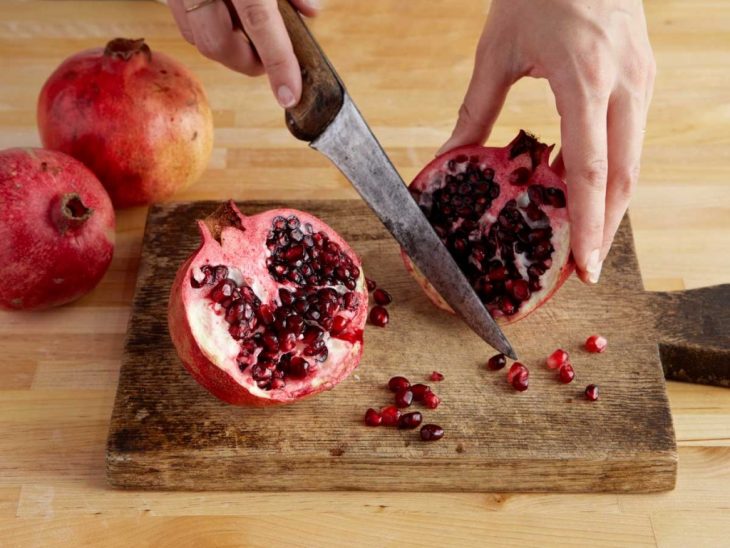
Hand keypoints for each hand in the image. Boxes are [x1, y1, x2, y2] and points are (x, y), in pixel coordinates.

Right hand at [168, 0, 319, 106]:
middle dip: (249, 62)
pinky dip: (209, 30)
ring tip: (249, 34)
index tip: (289, 95)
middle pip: (220, 43)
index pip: (259, 22)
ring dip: (229, 47)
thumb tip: (310, 13)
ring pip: (199, 38)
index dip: (277, 62)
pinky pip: (185, 23)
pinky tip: (227, 17)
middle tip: (268, 59)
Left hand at [440, 0, 655, 283]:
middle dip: (605, 229)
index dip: (588, 225)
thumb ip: (475, 112)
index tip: (584, 266)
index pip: (591, 171)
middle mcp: (625, 85)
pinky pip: (631, 138)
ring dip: (611, 206)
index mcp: (585, 81)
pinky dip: (612, 173)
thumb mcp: (498, 53)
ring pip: (634, 161)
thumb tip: (449, 158)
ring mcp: (641, 80)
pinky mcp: (642, 76)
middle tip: (585, 269)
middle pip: (625, 178)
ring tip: (585, 240)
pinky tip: (586, 191)